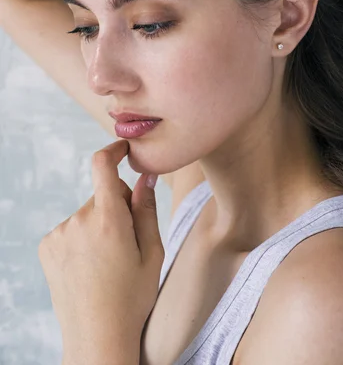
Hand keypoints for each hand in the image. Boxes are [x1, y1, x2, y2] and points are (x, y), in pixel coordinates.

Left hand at [38, 139, 163, 363]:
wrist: (97, 336)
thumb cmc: (132, 297)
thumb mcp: (152, 252)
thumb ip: (147, 208)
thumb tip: (145, 175)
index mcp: (108, 220)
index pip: (102, 165)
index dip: (113, 150)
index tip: (122, 149)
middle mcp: (79, 221)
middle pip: (102, 195)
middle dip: (116, 207)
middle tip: (127, 241)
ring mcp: (59, 234)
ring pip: (87, 213)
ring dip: (98, 224)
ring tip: (107, 260)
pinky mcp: (47, 245)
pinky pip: (71, 227)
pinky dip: (81, 237)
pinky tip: (89, 264)